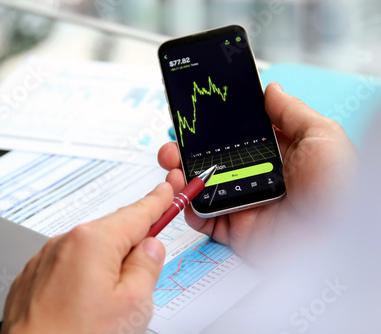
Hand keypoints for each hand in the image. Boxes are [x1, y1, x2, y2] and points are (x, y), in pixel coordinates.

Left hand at [1, 182, 172, 333]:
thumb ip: (146, 268)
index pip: (136, 213)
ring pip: (90, 253)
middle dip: (132, 247)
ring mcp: (46, 260)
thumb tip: (150, 249)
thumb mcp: (133, 305)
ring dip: (106, 268)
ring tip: (106, 307)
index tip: (167, 190)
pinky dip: (82, 280)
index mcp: (92, 242)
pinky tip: (84, 308)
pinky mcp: (34, 277)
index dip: (158, 201)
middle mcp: (65, 243)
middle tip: (144, 271)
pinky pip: (68, 268)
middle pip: (112, 234)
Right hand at [158, 82, 357, 257]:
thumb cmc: (338, 188)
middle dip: (187, 149)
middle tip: (174, 141)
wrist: (334, 240)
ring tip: (171, 162)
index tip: (194, 116)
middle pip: (211, 161)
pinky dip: (185, 205)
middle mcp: (254, 179)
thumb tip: (270, 88)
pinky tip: (180, 189)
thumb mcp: (321, 138)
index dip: (213, 127)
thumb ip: (292, 112)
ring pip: (200, 187)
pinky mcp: (233, 230)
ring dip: (180, 173)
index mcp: (274, 156)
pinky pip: (201, 218)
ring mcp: (241, 204)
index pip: (235, 137)